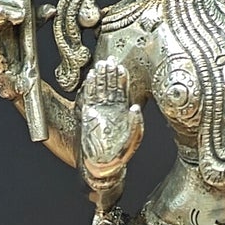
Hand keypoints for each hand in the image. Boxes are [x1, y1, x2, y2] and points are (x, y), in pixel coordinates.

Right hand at [79, 57, 142, 181]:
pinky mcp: (88, 114)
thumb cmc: (120, 154)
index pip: (122, 91)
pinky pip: (89, 97)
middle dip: (110, 73)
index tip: (120, 67)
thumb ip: (136, 124)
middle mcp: (111, 109)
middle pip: (110, 86)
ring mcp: (100, 110)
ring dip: (100, 77)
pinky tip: (90, 77)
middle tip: (109, 60)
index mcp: (123, 112)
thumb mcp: (133, 139)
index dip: (121, 79)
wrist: (102, 164)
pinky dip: (89, 87)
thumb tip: (135, 108)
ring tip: (100, 64)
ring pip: (100, 89)